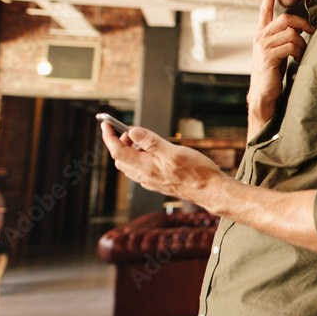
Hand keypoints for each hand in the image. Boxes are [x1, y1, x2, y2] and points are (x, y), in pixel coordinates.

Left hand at [100, 123, 227, 206]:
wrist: (209, 191)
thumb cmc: (197, 172)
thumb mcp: (175, 152)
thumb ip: (152, 142)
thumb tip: (133, 132)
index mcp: (146, 167)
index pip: (118, 151)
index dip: (109, 136)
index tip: (106, 124)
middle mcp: (145, 176)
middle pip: (120, 159)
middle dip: (120, 142)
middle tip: (132, 131)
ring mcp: (151, 181)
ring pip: (129, 166)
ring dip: (129, 151)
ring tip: (143, 140)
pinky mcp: (158, 184)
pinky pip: (140, 171)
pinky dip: (139, 159)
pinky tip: (152, 154)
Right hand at [248, 0, 314, 133]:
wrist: (263, 92)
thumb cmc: (273, 72)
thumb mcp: (277, 51)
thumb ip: (284, 37)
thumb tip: (301, 27)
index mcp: (261, 33)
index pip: (264, 11)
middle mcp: (260, 37)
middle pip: (285, 19)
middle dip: (303, 23)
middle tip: (313, 31)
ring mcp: (263, 46)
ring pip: (291, 33)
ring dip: (302, 43)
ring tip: (302, 53)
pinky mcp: (268, 57)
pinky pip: (291, 45)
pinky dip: (299, 51)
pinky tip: (299, 59)